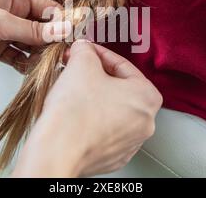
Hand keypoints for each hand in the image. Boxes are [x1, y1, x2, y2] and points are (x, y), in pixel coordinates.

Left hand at [0, 0, 66, 91]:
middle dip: (51, 42)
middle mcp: (13, 13)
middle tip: (63, 58)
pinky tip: (31, 72)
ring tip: (49, 67)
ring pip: (31, 44)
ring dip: (39, 55)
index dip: (62, 24)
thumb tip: (66, 31)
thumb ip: (34, 30)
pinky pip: (18, 56)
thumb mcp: (1, 23)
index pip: (48, 9)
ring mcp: (5, 31)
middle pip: (42, 28)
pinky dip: (25, 64)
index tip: (74, 40)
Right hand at [13, 40, 162, 176]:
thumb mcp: (82, 63)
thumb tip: (83, 48)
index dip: (99, 54)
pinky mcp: (113, 157)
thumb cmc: (75, 111)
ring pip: (112, 110)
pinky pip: (103, 130)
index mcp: (147, 97)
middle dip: (97, 75)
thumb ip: (85, 50)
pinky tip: (75, 114)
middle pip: (119, 88)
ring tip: (73, 90)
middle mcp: (145, 123)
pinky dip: (91, 120)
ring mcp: (130, 143)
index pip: (123, 65)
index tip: (85, 51)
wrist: (57, 150)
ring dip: (94, 97)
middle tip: (77, 68)